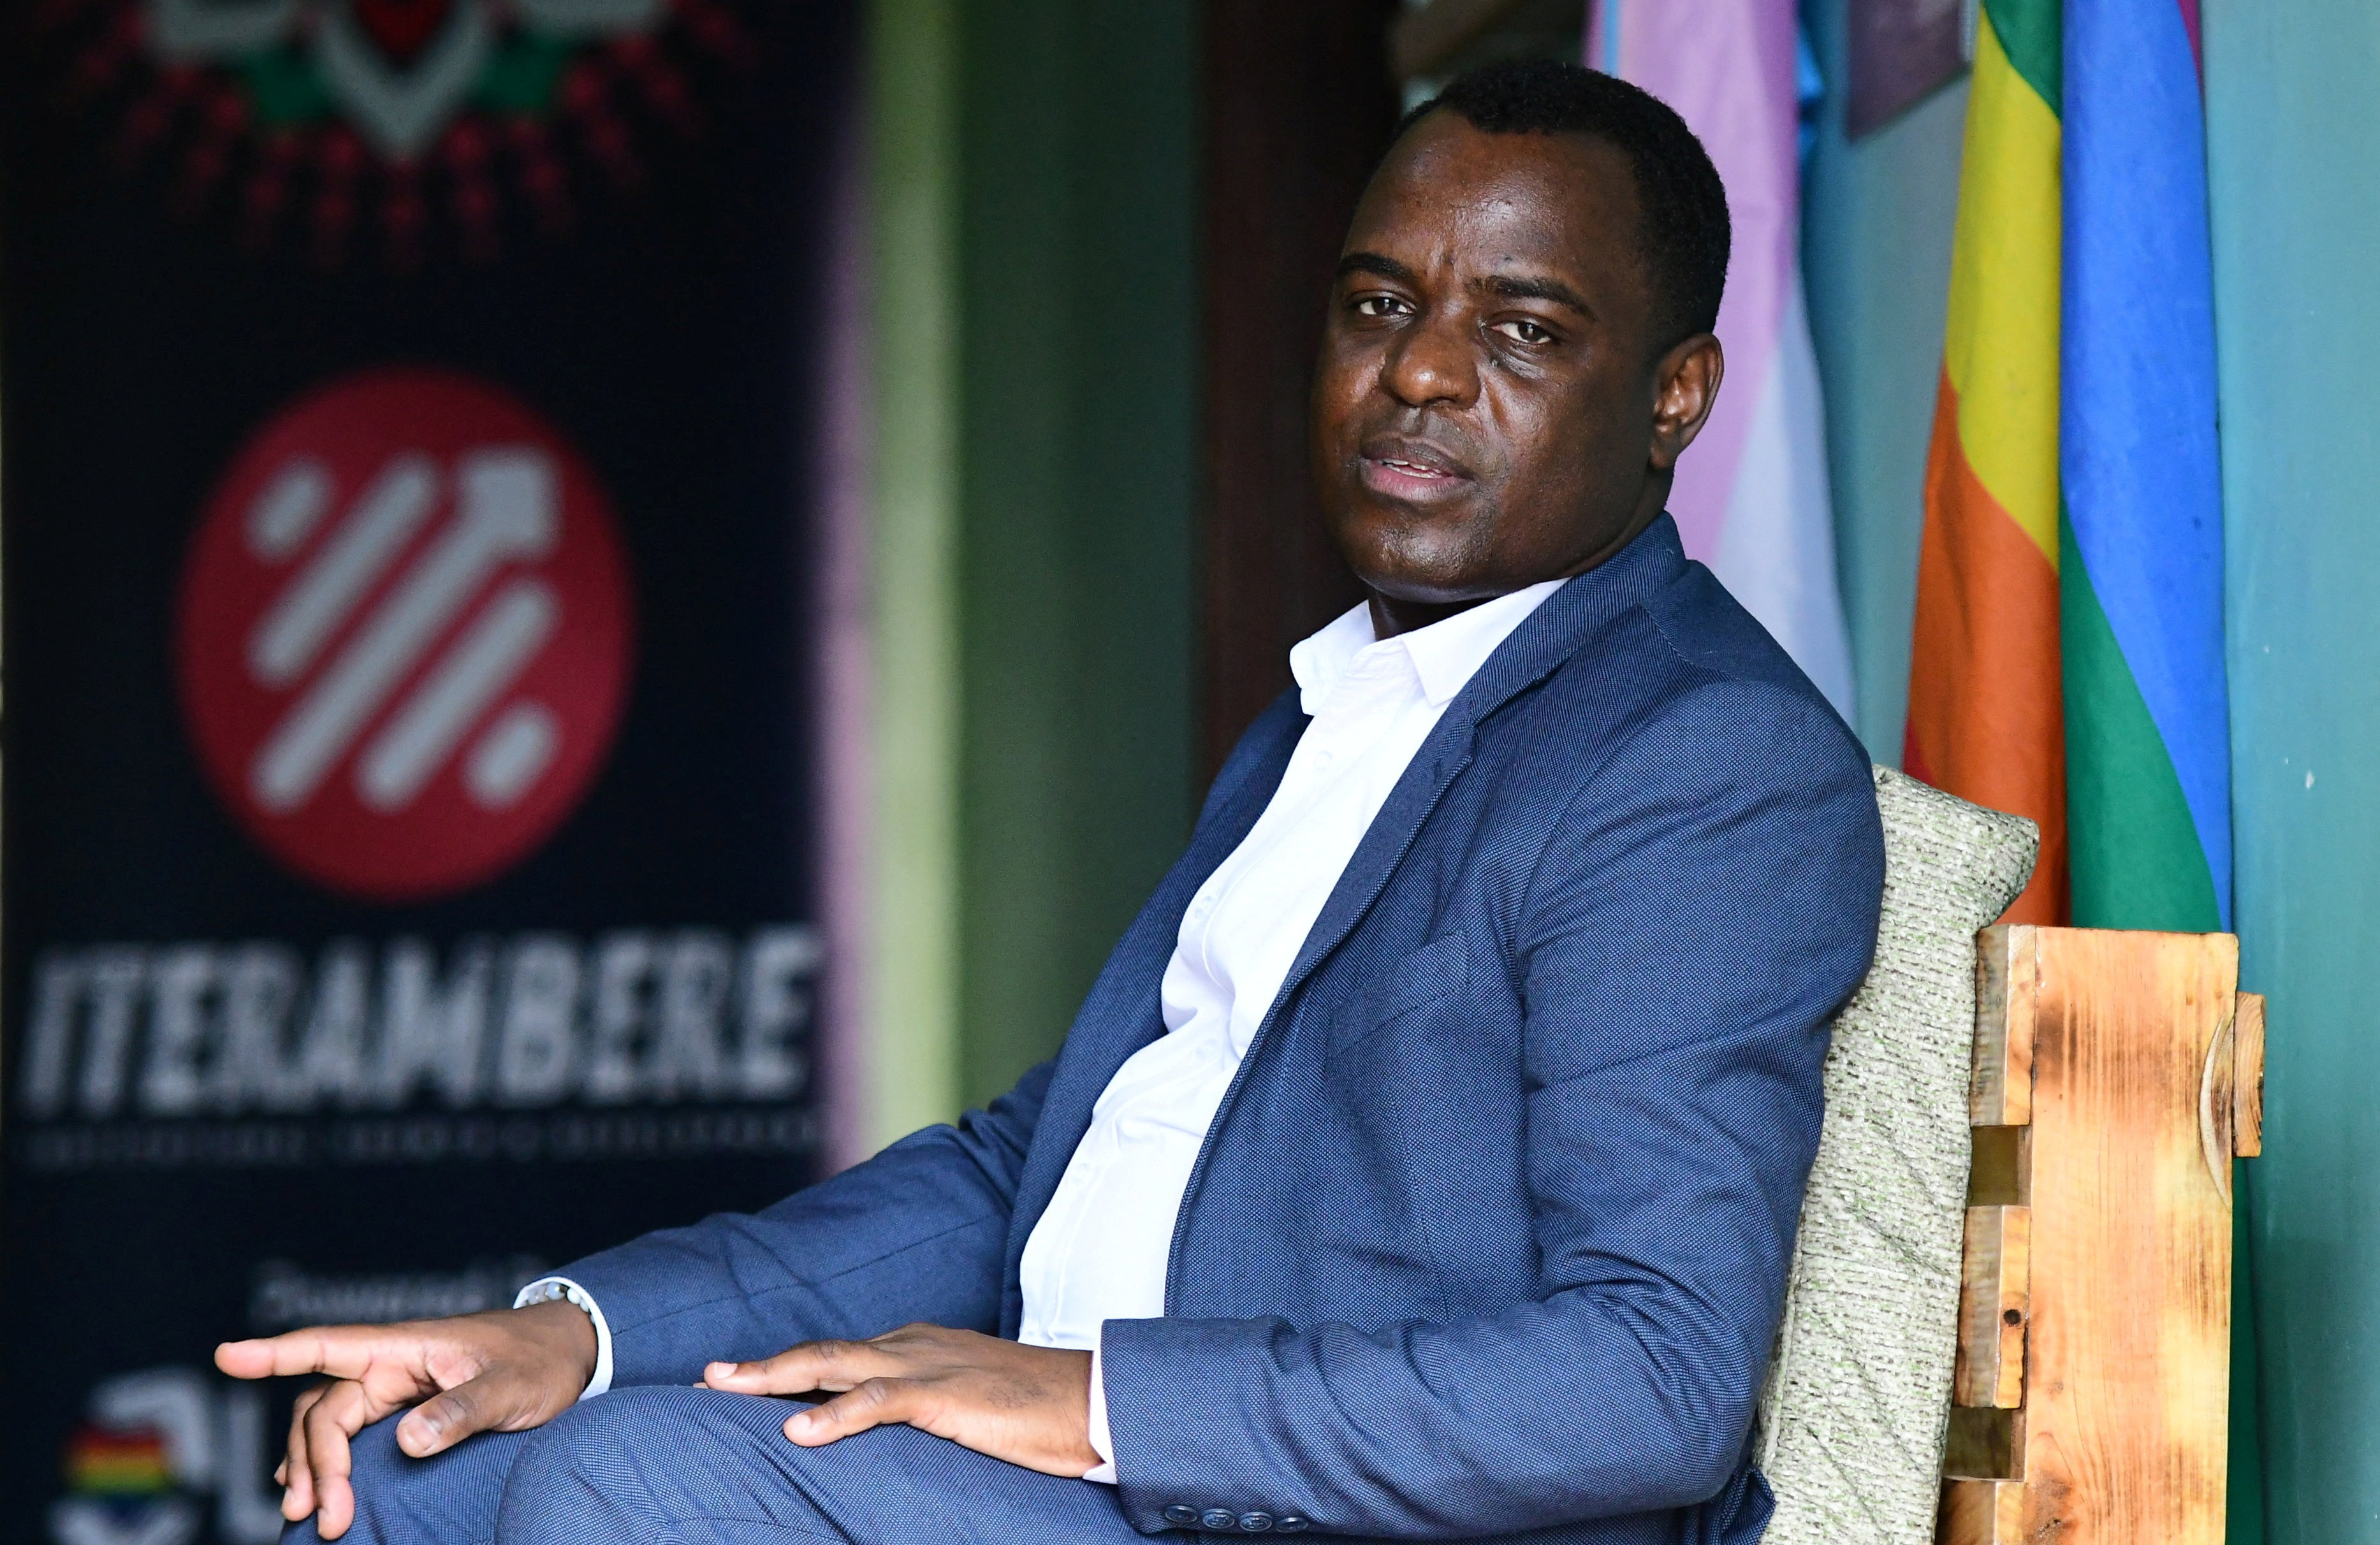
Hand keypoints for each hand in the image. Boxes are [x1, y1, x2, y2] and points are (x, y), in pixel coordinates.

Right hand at [214, 1302, 597, 1539]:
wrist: (568, 1354)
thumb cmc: (539, 1362)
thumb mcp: (511, 1387)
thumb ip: (462, 1411)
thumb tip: (406, 1439)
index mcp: (407, 1346)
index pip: (329, 1345)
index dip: (276, 1352)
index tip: (226, 1355)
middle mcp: (390, 1363)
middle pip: (324, 1407)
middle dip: (316, 1461)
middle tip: (326, 1517)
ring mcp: (393, 1387)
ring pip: (327, 1424)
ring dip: (314, 1468)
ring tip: (312, 1516)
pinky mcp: (400, 1409)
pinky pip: (347, 1433)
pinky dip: (324, 1462)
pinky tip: (311, 1492)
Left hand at [701, 1323, 1098, 1477]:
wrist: (1094, 1401)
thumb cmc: (1038, 1413)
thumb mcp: (966, 1409)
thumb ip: (921, 1414)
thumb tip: (881, 1438)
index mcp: (917, 1349)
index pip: (836, 1358)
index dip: (784, 1370)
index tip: (734, 1383)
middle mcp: (913, 1347)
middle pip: (820, 1353)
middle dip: (760, 1366)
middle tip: (706, 1377)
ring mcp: (927, 1366)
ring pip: (833, 1365)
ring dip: (773, 1377)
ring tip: (723, 1390)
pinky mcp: (945, 1395)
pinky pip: (877, 1400)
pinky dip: (833, 1414)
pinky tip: (797, 1430)